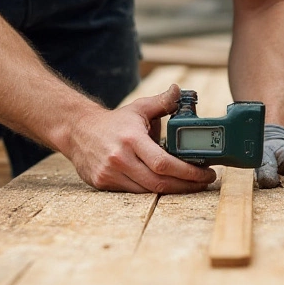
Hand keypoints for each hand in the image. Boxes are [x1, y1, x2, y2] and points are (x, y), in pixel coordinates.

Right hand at [66, 84, 216, 193]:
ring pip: (147, 191)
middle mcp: (120, 158)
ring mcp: (110, 173)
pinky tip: (166, 185)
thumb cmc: (114, 122)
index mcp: (132, 139)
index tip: (206, 173)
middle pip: (159, 182)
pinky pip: (133, 193)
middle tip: (204, 182)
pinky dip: (151, 191)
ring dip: (172, 191)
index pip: (164, 163)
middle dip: (186, 186)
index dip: (188, 173)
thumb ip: (162, 101)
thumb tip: (179, 91)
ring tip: (191, 185)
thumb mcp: (138, 108)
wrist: (77, 130)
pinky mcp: (103, 183)